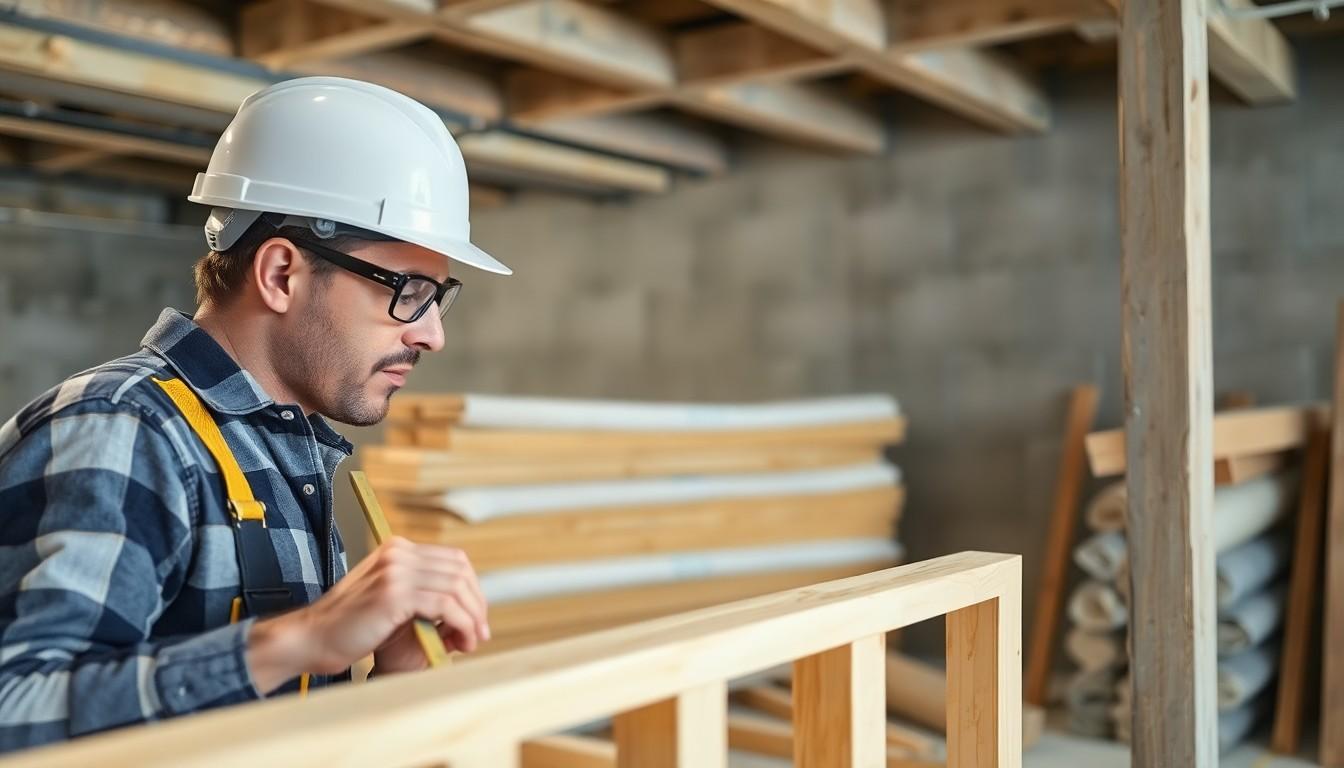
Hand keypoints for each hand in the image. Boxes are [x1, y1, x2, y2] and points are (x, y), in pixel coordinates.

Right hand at [247, 537, 488, 692]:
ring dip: (471, 617)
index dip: (472, 589)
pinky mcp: (395, 593)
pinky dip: (460, 624)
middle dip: (476, 603)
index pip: (453, 560)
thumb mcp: (393, 604)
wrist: (313, 639)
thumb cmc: (351, 628)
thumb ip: (425, 598)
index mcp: (398, 550)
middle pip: (460, 570)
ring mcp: (396, 570)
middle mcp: (398, 553)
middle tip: (480, 632)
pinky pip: (445, 605)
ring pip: (456, 587)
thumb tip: (469, 611)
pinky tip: (459, 641)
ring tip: (471, 641)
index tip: (476, 617)